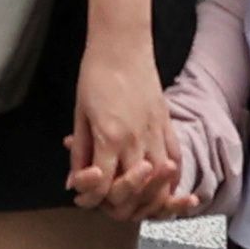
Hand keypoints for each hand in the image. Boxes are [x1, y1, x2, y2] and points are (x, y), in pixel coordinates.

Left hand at [67, 27, 178, 211]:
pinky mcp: (168, 125)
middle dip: (118, 204)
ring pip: (160, 183)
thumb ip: (80, 151)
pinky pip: (176, 161)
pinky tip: (159, 181)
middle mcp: (136, 141)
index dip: (91, 198)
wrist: (121, 44)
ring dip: (147, 195)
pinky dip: (170, 178)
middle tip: (106, 199)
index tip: (84, 195)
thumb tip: (73, 181)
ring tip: (133, 196)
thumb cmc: (96, 75)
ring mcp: (156, 134)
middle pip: (134, 192)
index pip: (104, 188)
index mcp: (110, 139)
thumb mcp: (79, 114)